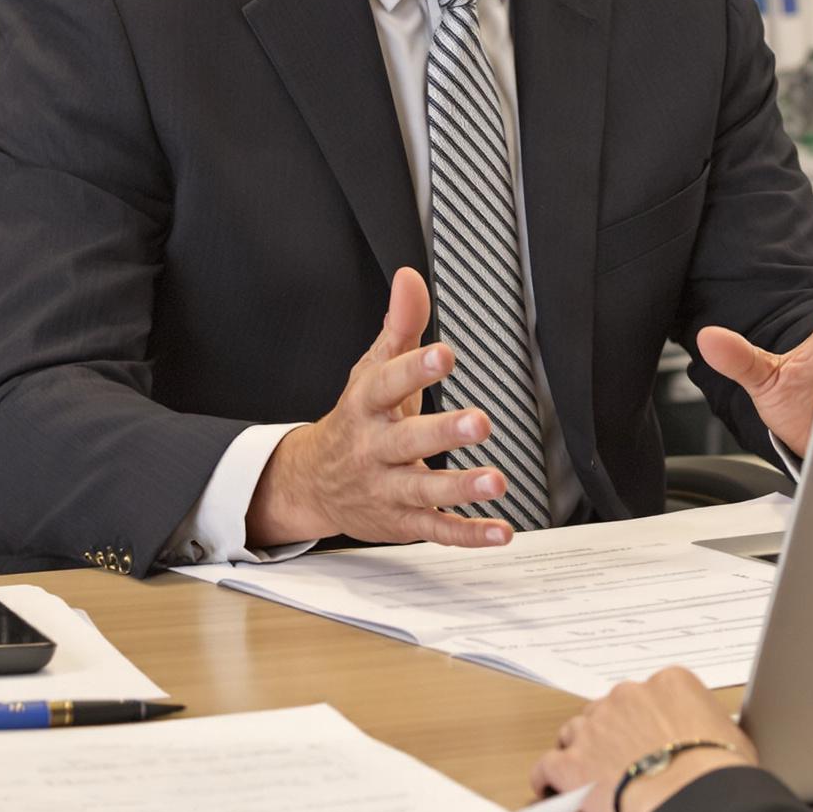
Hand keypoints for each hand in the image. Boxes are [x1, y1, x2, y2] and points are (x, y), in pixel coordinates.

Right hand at [244, 266, 516, 549]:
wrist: (311, 483)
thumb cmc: (356, 417)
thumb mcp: (371, 369)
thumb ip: (399, 325)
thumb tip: (410, 277)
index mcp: (366, 405)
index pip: (387, 383)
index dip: (414, 369)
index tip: (444, 354)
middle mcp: (373, 449)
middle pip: (407, 441)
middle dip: (443, 433)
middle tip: (480, 422)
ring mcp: (386, 489)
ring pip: (422, 491)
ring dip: (460, 487)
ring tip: (496, 480)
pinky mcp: (401, 522)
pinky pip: (436, 530)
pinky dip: (469, 534)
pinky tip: (501, 530)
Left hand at [533, 668, 755, 811]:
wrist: (694, 802)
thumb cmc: (719, 775)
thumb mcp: (730, 735)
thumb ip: (707, 725)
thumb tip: (709, 738)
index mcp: (668, 683)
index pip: (648, 695)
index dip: (644, 721)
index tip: (647, 741)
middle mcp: (627, 695)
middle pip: (608, 709)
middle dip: (611, 733)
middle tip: (622, 763)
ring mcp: (596, 726)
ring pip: (575, 731)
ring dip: (580, 751)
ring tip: (587, 776)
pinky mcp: (572, 763)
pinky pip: (547, 765)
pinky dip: (547, 778)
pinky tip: (550, 788)